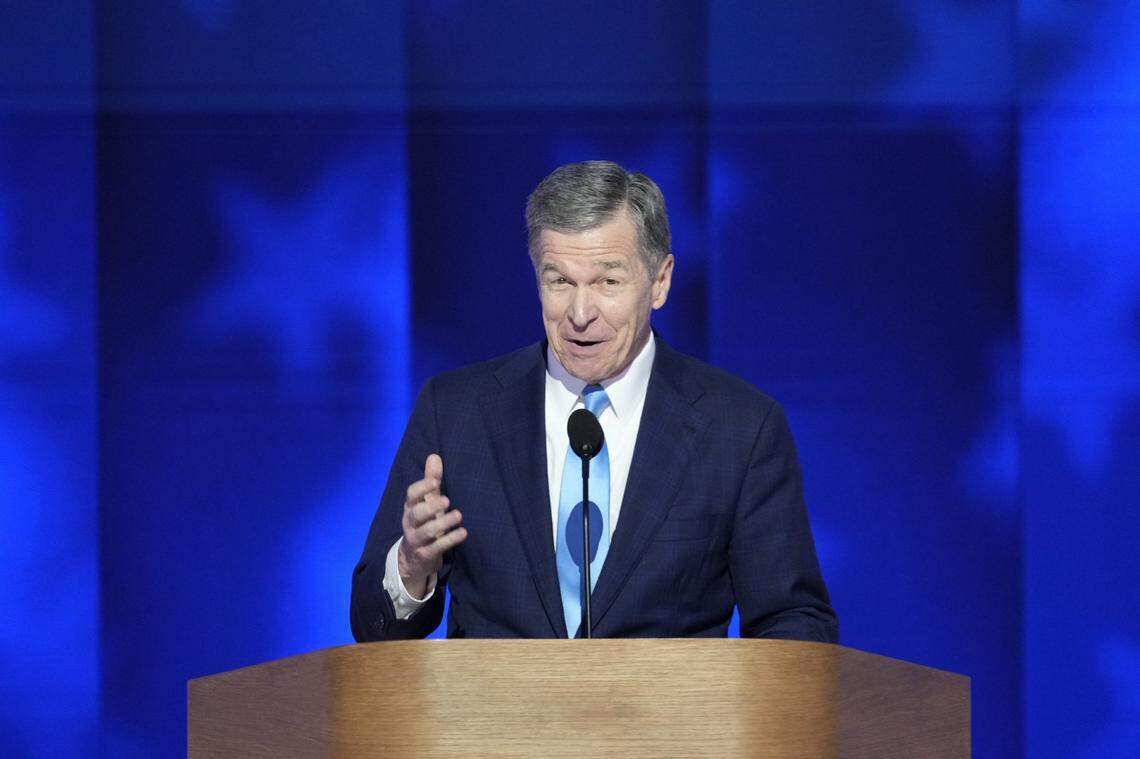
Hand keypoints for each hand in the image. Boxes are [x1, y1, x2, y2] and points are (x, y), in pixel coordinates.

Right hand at [397, 454, 466, 597]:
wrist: (413, 559)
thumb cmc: (424, 523)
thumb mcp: (427, 502)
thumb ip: (431, 481)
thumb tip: (434, 456)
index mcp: (410, 507)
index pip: (411, 495)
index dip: (421, 488)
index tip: (435, 482)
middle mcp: (410, 523)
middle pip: (416, 514)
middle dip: (430, 507)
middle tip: (447, 500)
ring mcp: (416, 540)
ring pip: (426, 531)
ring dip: (443, 523)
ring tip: (459, 515)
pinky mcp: (425, 555)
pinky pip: (436, 548)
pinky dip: (450, 540)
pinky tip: (463, 533)